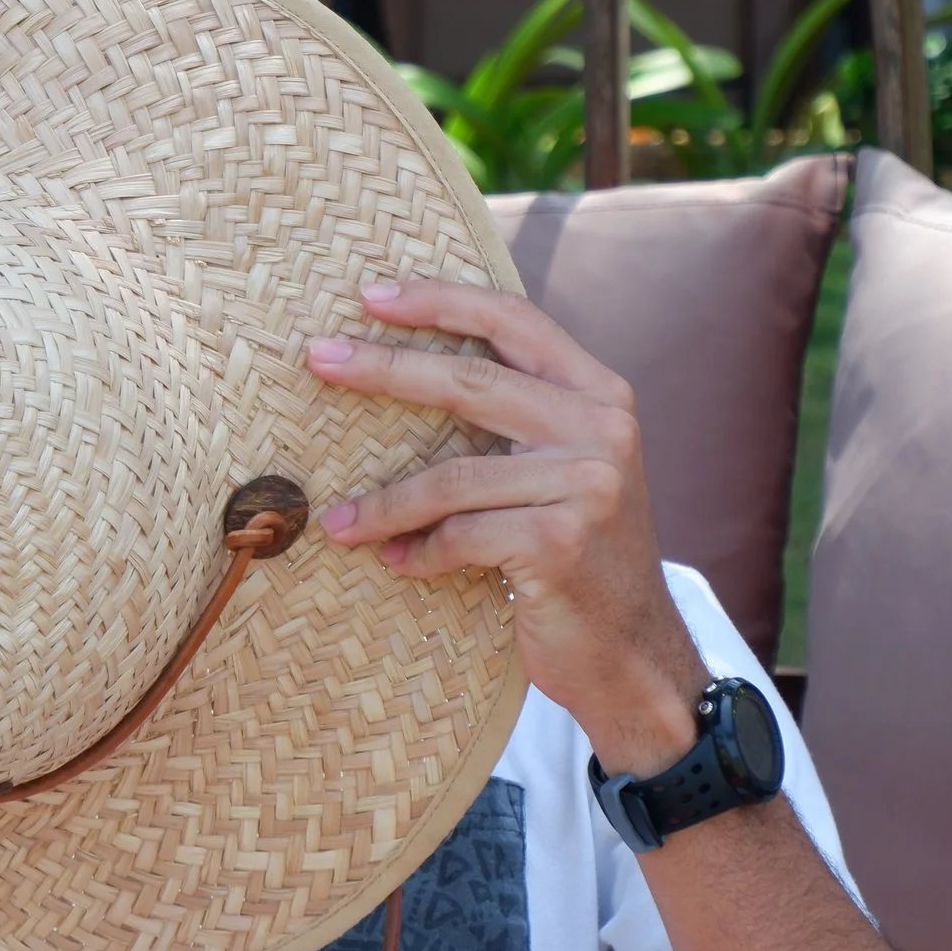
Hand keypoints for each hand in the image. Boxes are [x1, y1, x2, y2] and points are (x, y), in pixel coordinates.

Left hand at [307, 279, 708, 775]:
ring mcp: (587, 484)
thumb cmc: (580, 559)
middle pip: (470, 382)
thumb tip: (412, 365)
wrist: (634, 655)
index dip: (441, 300)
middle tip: (318, 358)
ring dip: (384, 503)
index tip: (371, 295)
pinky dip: (420, 552)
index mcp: (601, 393)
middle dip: (384, 368)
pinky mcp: (560, 541)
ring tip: (338, 521)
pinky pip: (460, 535)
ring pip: (452, 475)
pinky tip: (397, 565)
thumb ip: (523, 417)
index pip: (515, 321)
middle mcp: (603, 427)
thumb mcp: (569, 469)